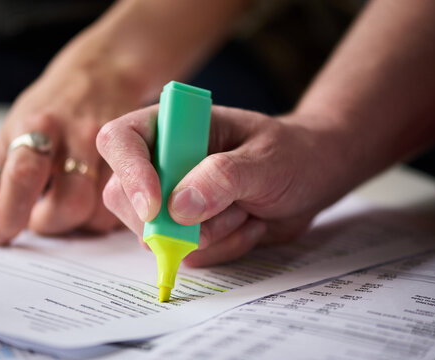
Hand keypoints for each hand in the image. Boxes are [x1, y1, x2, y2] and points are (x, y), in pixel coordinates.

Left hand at [0, 55, 143, 243]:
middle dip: (52, 222)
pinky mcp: (140, 157)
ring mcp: (115, 145)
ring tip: (69, 205)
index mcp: (38, 126)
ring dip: (80, 222)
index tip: (1, 234)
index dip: (11, 212)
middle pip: (69, 202)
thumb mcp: (12, 135)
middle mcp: (79, 134)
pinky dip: (106, 215)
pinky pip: (125, 205)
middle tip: (41, 216)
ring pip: (102, 210)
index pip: (23, 174)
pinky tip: (95, 199)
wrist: (103, 74)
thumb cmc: (51, 109)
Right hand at [97, 105, 351, 266]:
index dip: (129, 173)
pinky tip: (249, 224)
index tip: (156, 207)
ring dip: (210, 235)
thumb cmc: (292, 154)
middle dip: (170, 220)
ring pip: (154, 235)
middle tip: (229, 210)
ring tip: (248, 210)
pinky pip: (184, 255)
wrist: (313, 177)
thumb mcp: (266, 159)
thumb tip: (176, 208)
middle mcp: (163, 162)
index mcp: (173, 126)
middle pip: (123, 197)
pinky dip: (223, 249)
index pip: (121, 140)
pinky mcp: (186, 230)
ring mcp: (171, 200)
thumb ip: (223, 177)